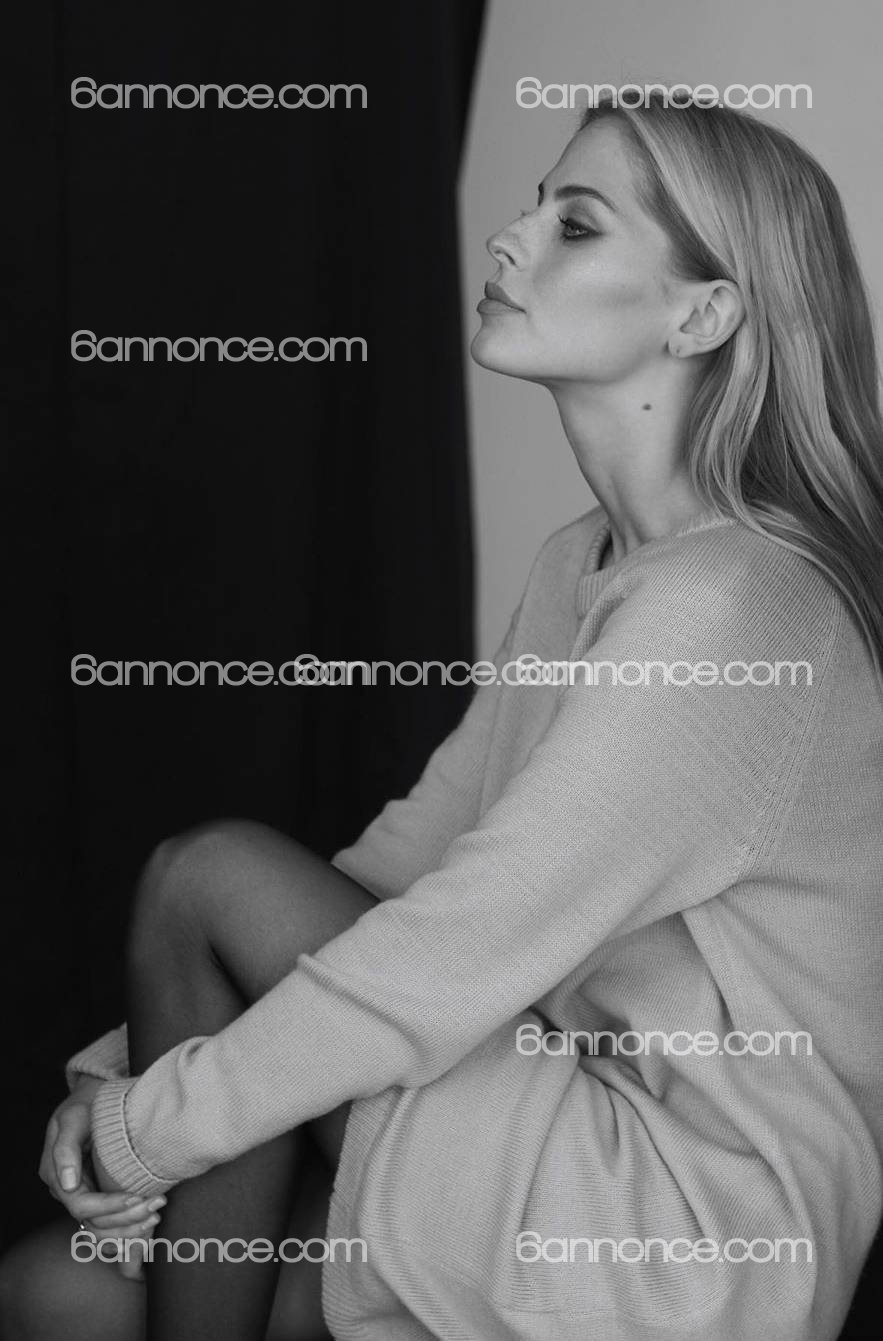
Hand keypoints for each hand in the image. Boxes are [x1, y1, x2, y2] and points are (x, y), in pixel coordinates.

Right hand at [39, 1078, 165, 1279]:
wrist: (96, 1094)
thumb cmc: (86, 1102)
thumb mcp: (73, 1116)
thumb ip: (65, 1148)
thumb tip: (67, 1184)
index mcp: (56, 1175)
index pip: (80, 1205)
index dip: (108, 1206)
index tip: (137, 1197)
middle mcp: (67, 1190)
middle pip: (93, 1221)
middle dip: (125, 1218)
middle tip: (157, 1204)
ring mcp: (82, 1193)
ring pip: (101, 1228)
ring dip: (128, 1229)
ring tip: (155, 1215)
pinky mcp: (98, 1193)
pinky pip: (108, 1222)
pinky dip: (126, 1229)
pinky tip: (147, 1225)